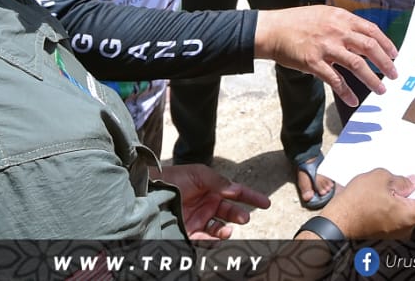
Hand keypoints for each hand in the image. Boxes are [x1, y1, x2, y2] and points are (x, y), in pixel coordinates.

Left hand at [153, 164, 270, 239]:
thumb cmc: (173, 178)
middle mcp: (206, 204)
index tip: (266, 203)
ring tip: (227, 230)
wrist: (148, 191)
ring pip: (219, 229)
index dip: (251, 197)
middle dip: (240, 215)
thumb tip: (236, 191)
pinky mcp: (188, 233)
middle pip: (230, 212)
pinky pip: (205, 240)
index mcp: (211, 188)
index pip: (236, 192)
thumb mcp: (198, 174)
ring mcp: (198, 220)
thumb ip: (219, 182)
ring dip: (226, 230)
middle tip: (244, 218)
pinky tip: (216, 236)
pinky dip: (213, 241)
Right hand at [255, 5, 397, 107]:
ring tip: (381, 90)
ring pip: (357, 65)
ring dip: (373, 80)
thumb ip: (344, 24)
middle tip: (394, 74)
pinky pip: (336, 80)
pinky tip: (354, 100)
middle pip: (369, 47)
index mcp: (341, 18)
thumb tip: (364, 37)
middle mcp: (337, 31)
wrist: (273, 30)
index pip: (372, 30)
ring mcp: (326, 47)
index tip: (395, 55)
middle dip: (385, 63)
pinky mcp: (314, 63)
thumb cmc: (298, 22)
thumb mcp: (325, 14)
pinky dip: (347, 92)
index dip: (386, 44)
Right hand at [320, 169, 414, 238]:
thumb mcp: (381, 179)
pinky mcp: (384, 232)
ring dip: (403, 198)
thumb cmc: (358, 201)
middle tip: (412, 174)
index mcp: (410, 216)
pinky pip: (395, 216)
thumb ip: (401, 180)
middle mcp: (407, 228)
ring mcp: (395, 233)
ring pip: (406, 211)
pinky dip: (393, 205)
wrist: (336, 222)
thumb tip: (413, 182)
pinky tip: (385, 192)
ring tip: (395, 181)